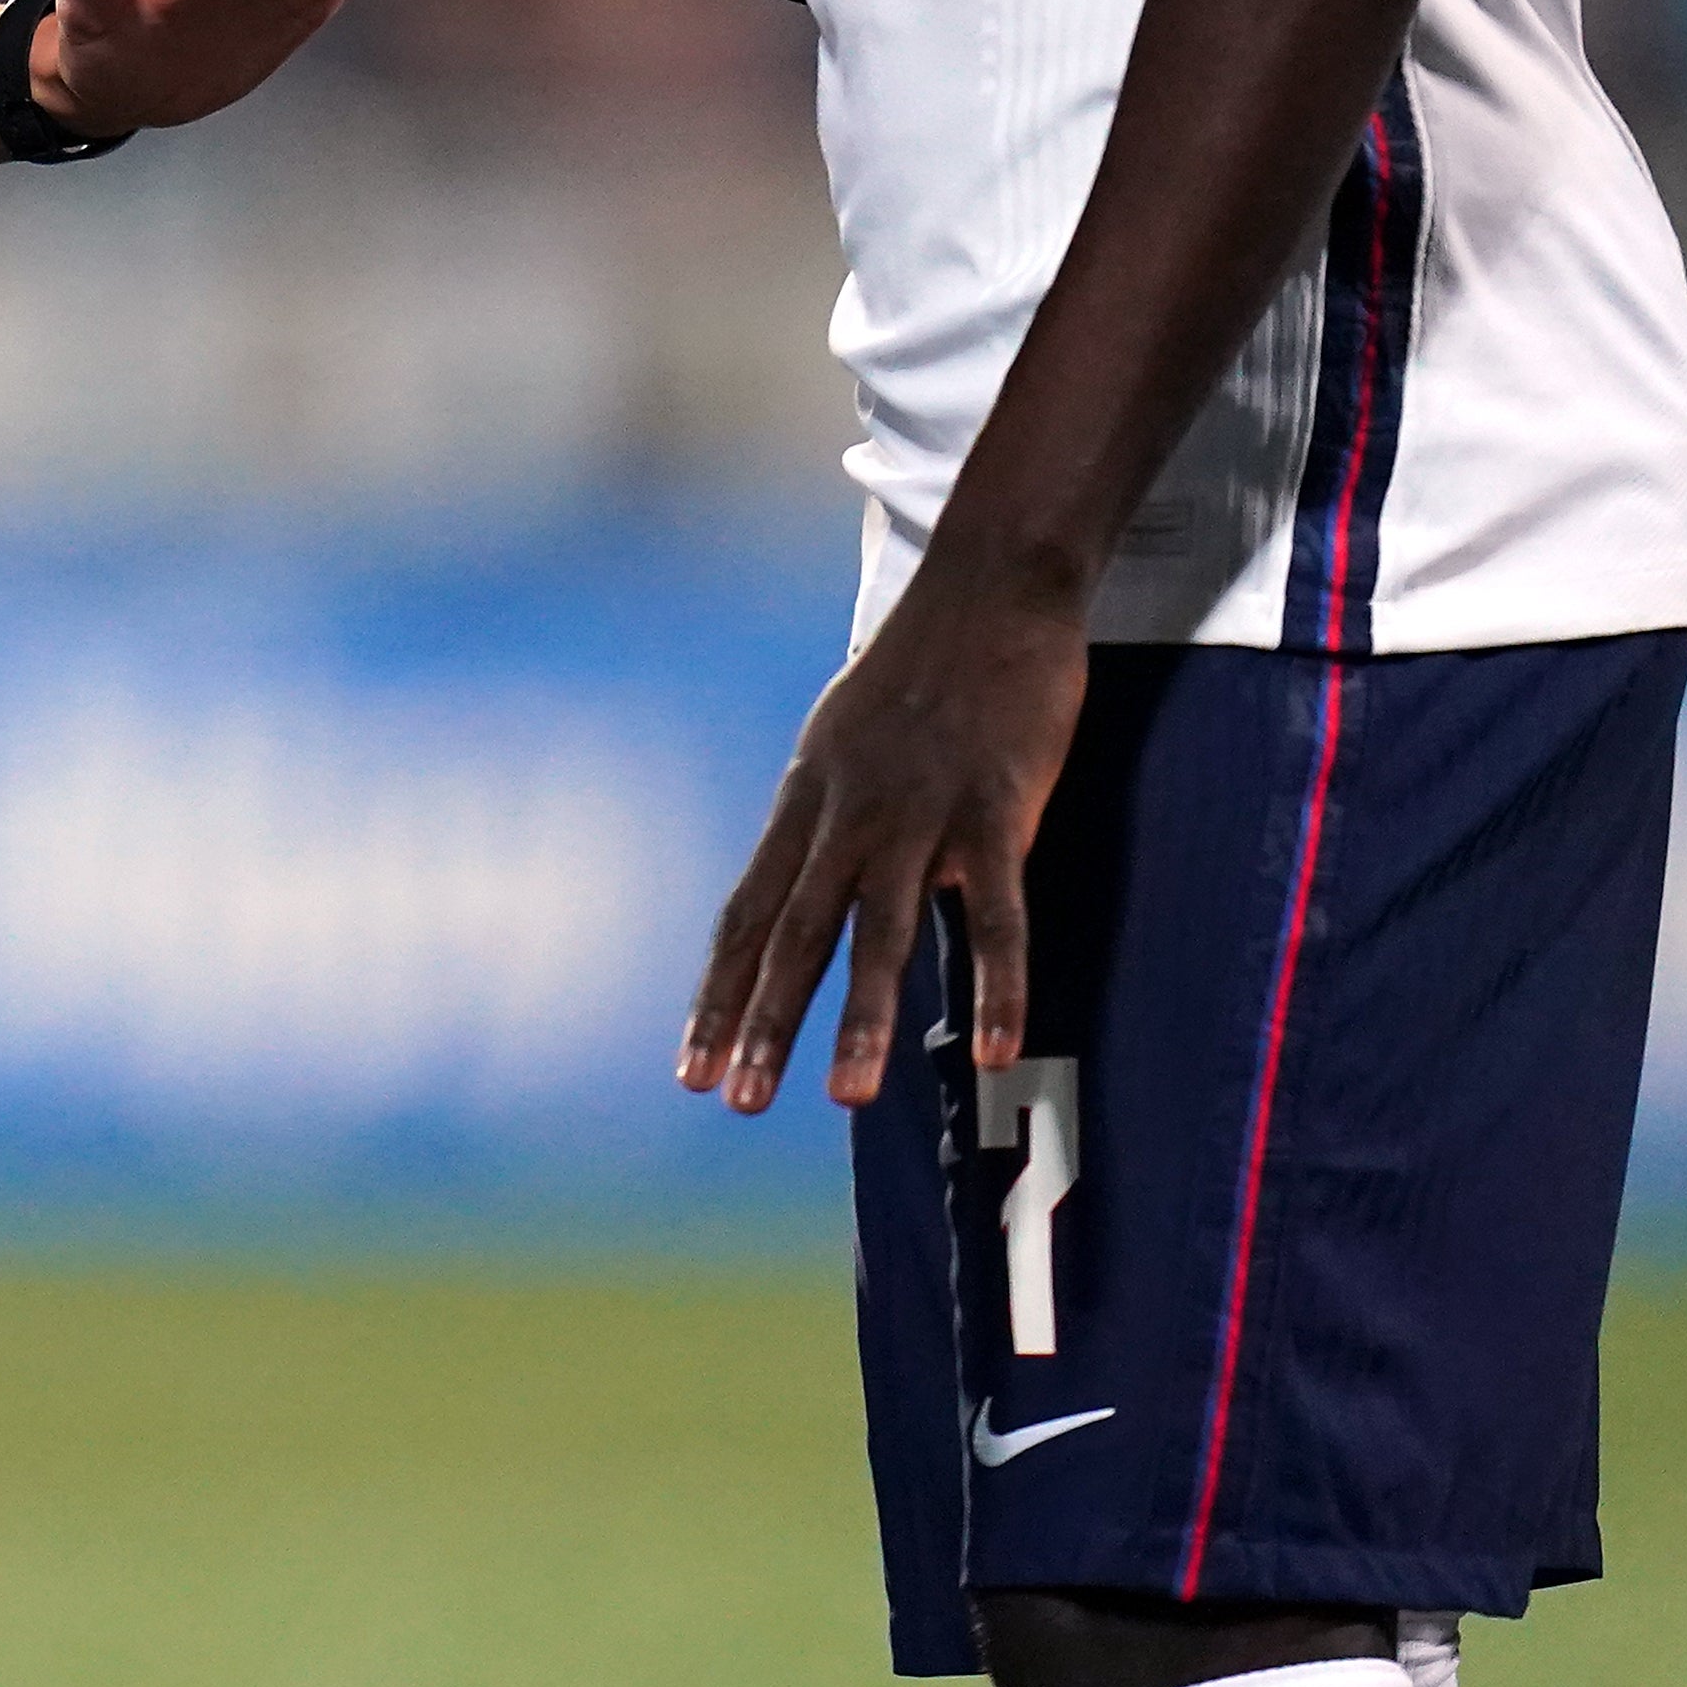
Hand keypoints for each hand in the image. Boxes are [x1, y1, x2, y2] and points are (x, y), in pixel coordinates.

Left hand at [675, 571, 1086, 1115]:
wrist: (989, 585)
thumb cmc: (920, 668)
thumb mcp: (844, 739)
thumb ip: (826, 816)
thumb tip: (802, 882)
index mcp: (807, 799)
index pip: (747, 912)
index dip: (717, 993)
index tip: (688, 1066)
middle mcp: (849, 811)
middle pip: (796, 931)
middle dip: (762, 1021)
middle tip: (736, 1101)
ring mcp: (922, 811)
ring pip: (883, 929)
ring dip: (863, 1019)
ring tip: (845, 1099)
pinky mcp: (996, 806)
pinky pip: (997, 911)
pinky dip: (995, 983)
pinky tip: (991, 1048)